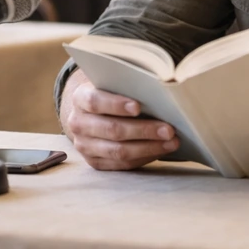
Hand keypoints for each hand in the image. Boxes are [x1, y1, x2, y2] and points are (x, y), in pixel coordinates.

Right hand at [60, 69, 179, 170]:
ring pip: (118, 150)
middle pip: (111, 129)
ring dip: (148, 147)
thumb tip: (160, 92)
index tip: (139, 107)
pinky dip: (143, 157)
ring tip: (171, 142)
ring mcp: (84, 145)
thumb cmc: (111, 92)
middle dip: (143, 130)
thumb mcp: (113, 83)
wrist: (92, 113)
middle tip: (169, 129)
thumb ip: (128, 85)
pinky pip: (121, 164)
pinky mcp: (94, 162)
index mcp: (80, 98)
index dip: (116, 105)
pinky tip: (160, 150)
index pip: (95, 101)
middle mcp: (78, 123)